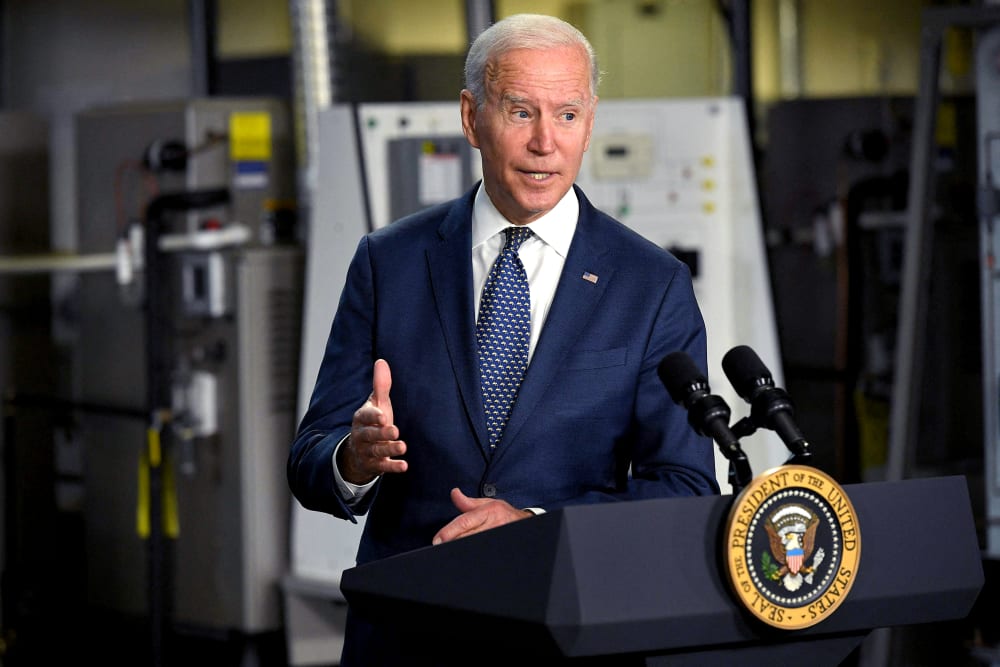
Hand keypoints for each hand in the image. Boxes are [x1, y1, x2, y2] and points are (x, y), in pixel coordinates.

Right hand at [338, 359, 407, 484]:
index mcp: (361, 418)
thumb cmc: (372, 422)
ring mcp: (367, 451)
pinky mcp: (374, 465)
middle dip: (381, 433)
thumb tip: (381, 361)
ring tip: (402, 447)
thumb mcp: (376, 404)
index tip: (383, 416)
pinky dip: (393, 467)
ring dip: (389, 449)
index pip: (365, 416)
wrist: (358, 452)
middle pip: (370, 435)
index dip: (373, 416)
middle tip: (394, 430)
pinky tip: (404, 466)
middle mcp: (362, 435)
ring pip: (376, 451)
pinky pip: (383, 467)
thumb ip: (380, 386)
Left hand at [432, 487, 532, 544]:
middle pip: (466, 537)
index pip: (465, 522)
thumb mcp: (487, 503)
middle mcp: (494, 525)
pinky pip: (479, 552)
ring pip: (472, 545)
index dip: (449, 532)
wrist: (524, 522)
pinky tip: (462, 553)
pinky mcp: (498, 548)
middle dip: (451, 542)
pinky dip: (469, 553)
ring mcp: (496, 537)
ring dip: (459, 548)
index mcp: (489, 511)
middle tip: (439, 546)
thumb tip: (454, 493)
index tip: (437, 540)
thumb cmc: (503, 513)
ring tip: (448, 550)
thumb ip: (467, 502)